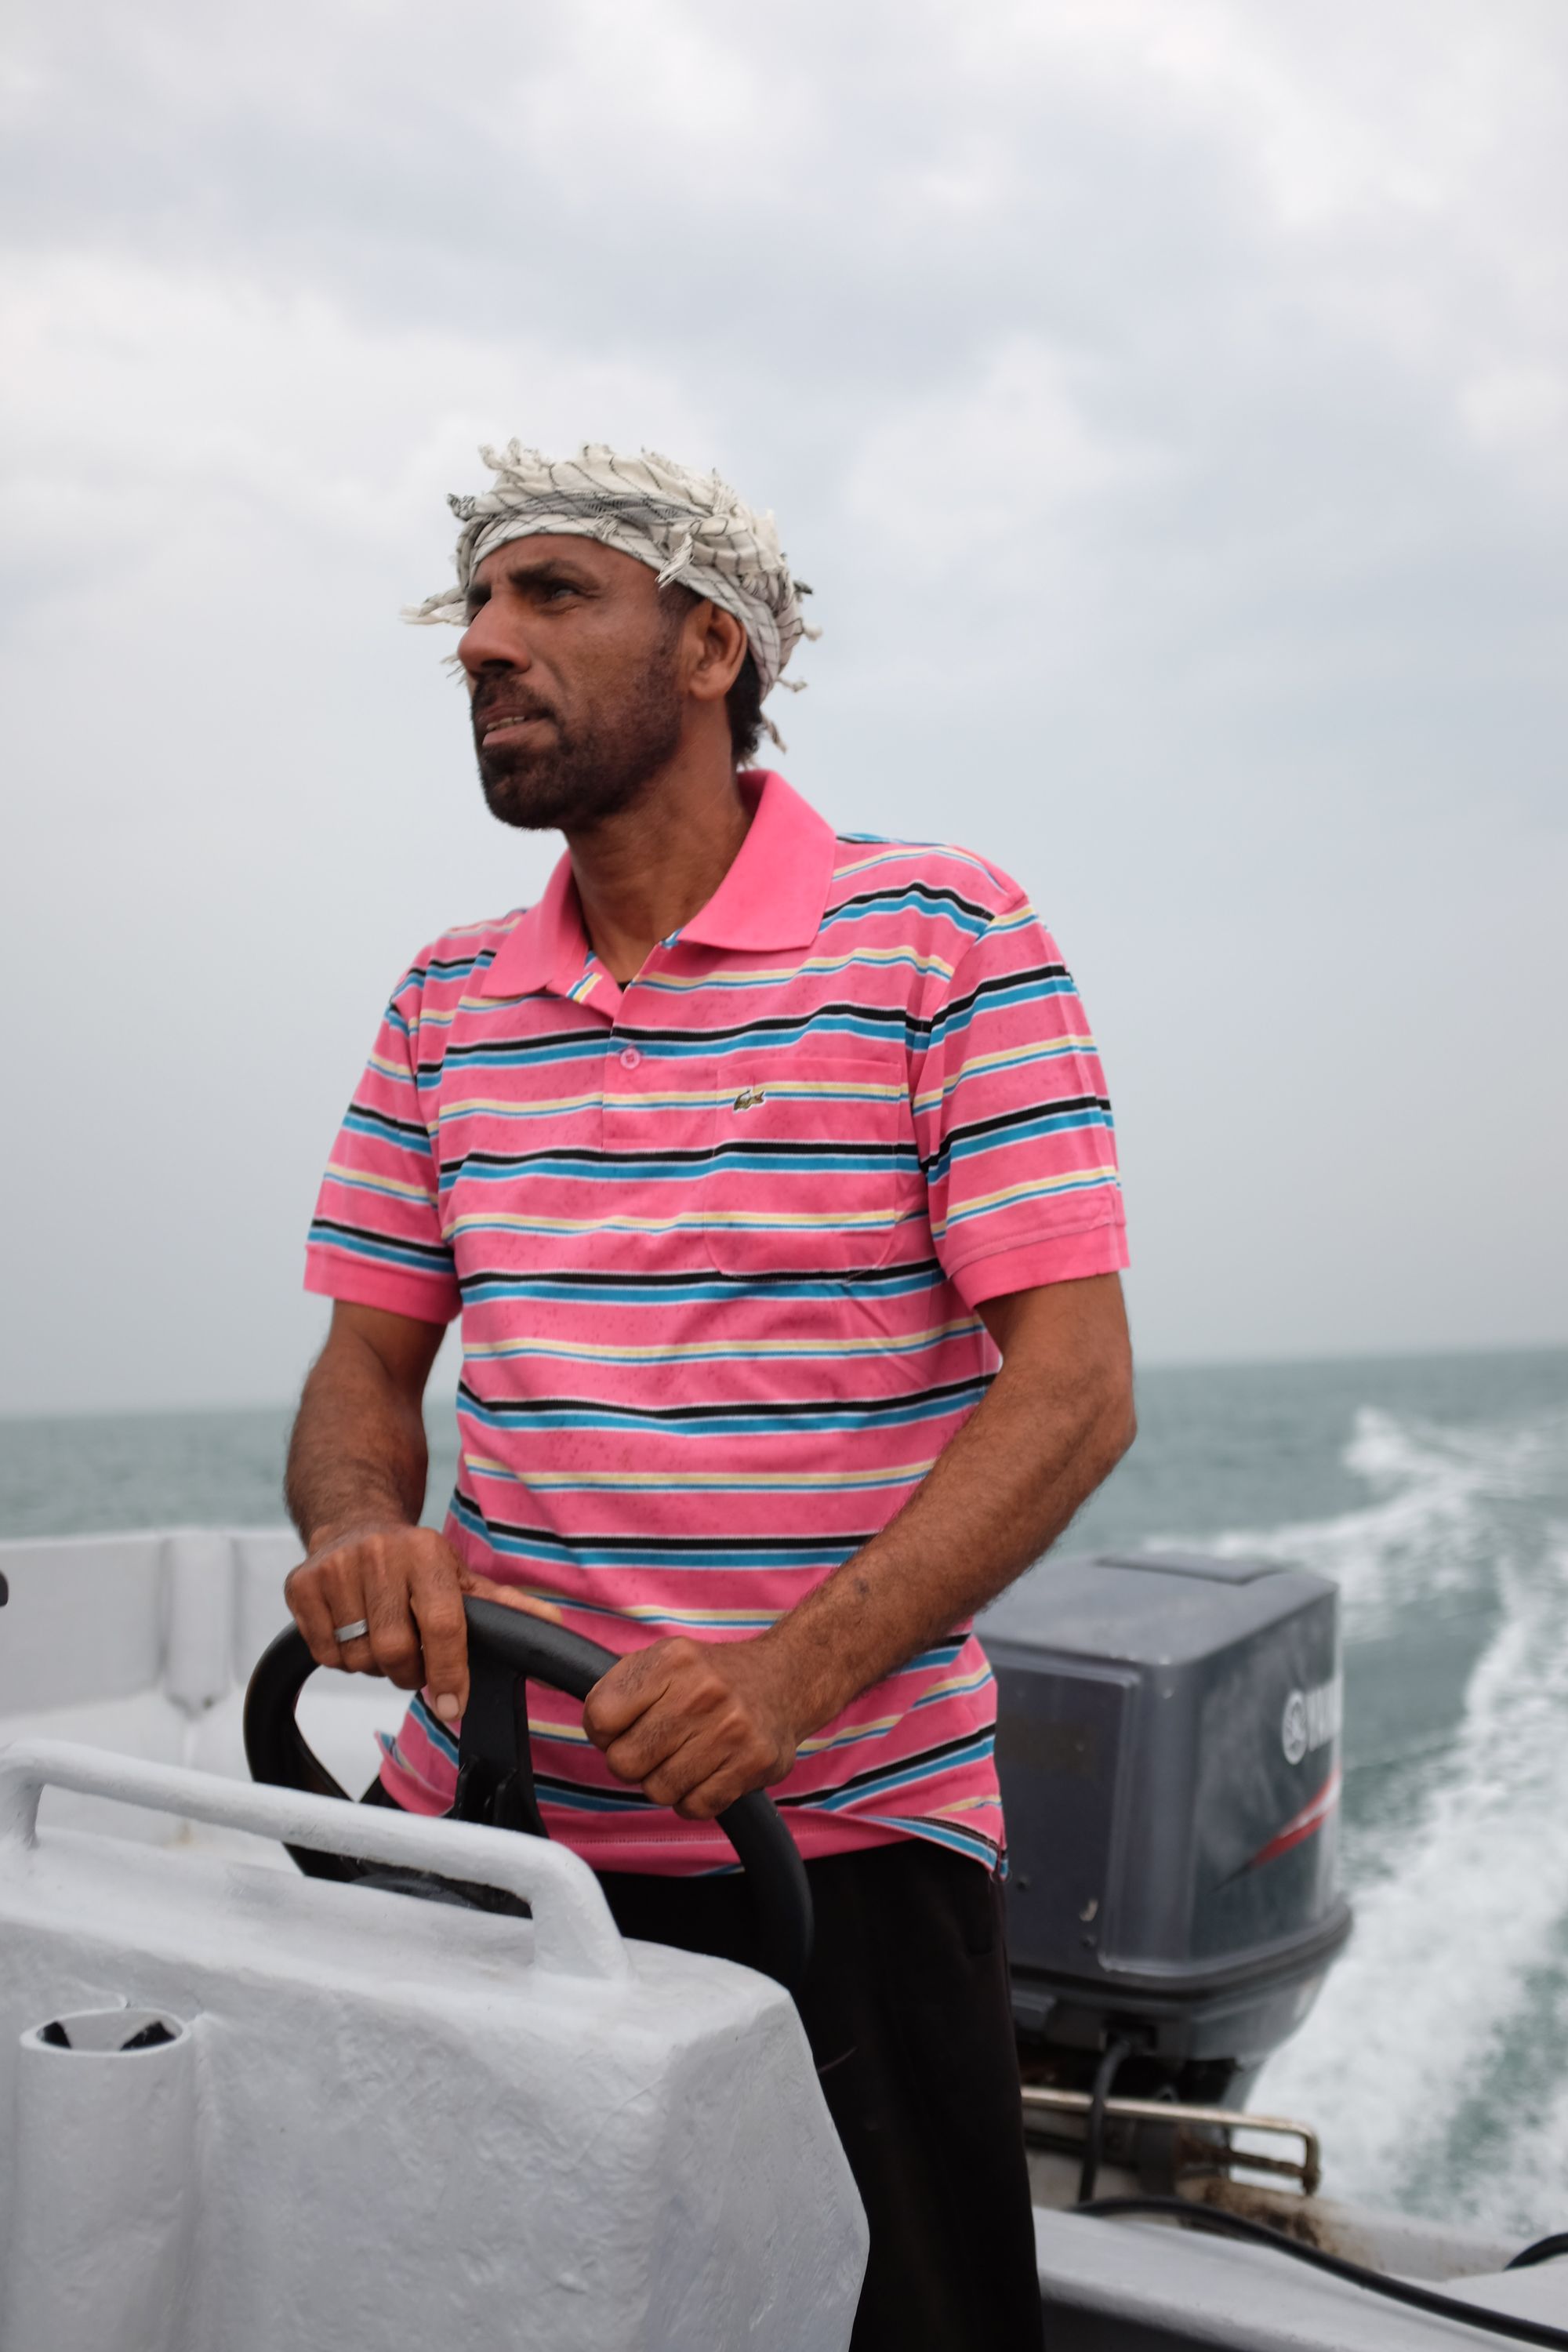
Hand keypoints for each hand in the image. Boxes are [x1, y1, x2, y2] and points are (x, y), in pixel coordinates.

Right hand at [283, 1526, 557, 1722]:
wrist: (354, 1522)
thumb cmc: (415, 1561)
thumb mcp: (462, 1576)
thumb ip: (504, 1606)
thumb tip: (554, 1627)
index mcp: (426, 1554)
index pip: (442, 1625)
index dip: (450, 1673)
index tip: (453, 1706)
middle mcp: (379, 1555)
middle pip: (396, 1651)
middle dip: (409, 1672)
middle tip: (413, 1661)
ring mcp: (335, 1568)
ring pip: (358, 1658)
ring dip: (374, 1665)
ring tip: (381, 1637)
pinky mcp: (300, 1584)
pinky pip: (324, 1653)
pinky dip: (341, 1657)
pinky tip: (352, 1630)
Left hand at [582, 1635, 803, 1819]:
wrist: (786, 1680)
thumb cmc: (710, 1678)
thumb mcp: (664, 1660)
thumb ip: (620, 1689)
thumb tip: (594, 1730)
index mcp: (671, 1660)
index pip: (600, 1718)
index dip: (603, 1732)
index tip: (623, 1728)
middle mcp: (702, 1692)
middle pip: (624, 1762)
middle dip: (632, 1762)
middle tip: (655, 1748)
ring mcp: (731, 1729)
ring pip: (657, 1790)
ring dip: (664, 1782)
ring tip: (685, 1757)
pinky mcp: (754, 1763)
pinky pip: (694, 1807)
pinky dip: (693, 1798)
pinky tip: (707, 1772)